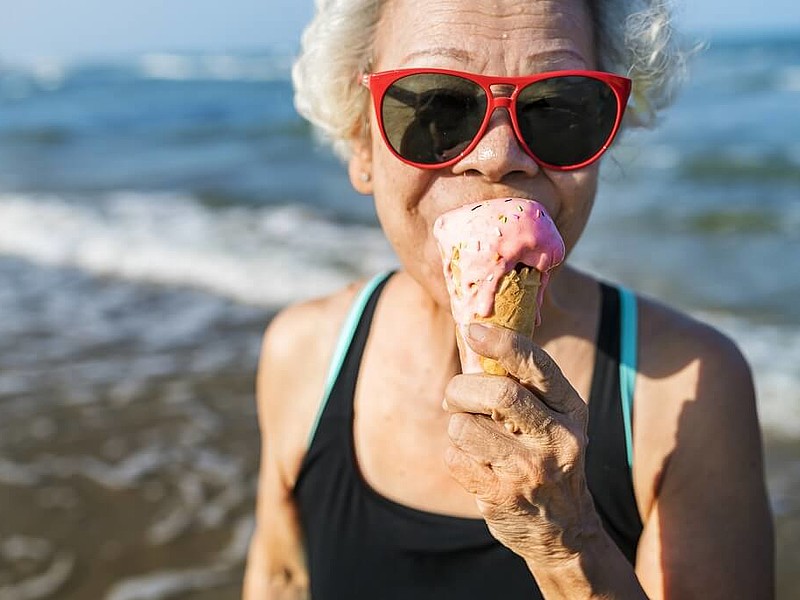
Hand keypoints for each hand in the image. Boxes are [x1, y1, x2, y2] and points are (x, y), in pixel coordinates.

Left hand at [443, 322, 599, 563]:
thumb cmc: (547, 458)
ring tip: (470, 436)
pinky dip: (454, 454)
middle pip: (498, 393)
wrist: (564, 532)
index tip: (473, 330)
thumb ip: (525, 386)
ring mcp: (531, 470)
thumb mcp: (554, 420)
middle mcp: (558, 438)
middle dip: (462, 389)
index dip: (502, 342)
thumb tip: (475, 340)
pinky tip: (474, 464)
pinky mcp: (502, 496)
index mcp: (571, 410)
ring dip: (456, 426)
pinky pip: (454, 457)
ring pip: (466, 427)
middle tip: (454, 397)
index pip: (537, 366)